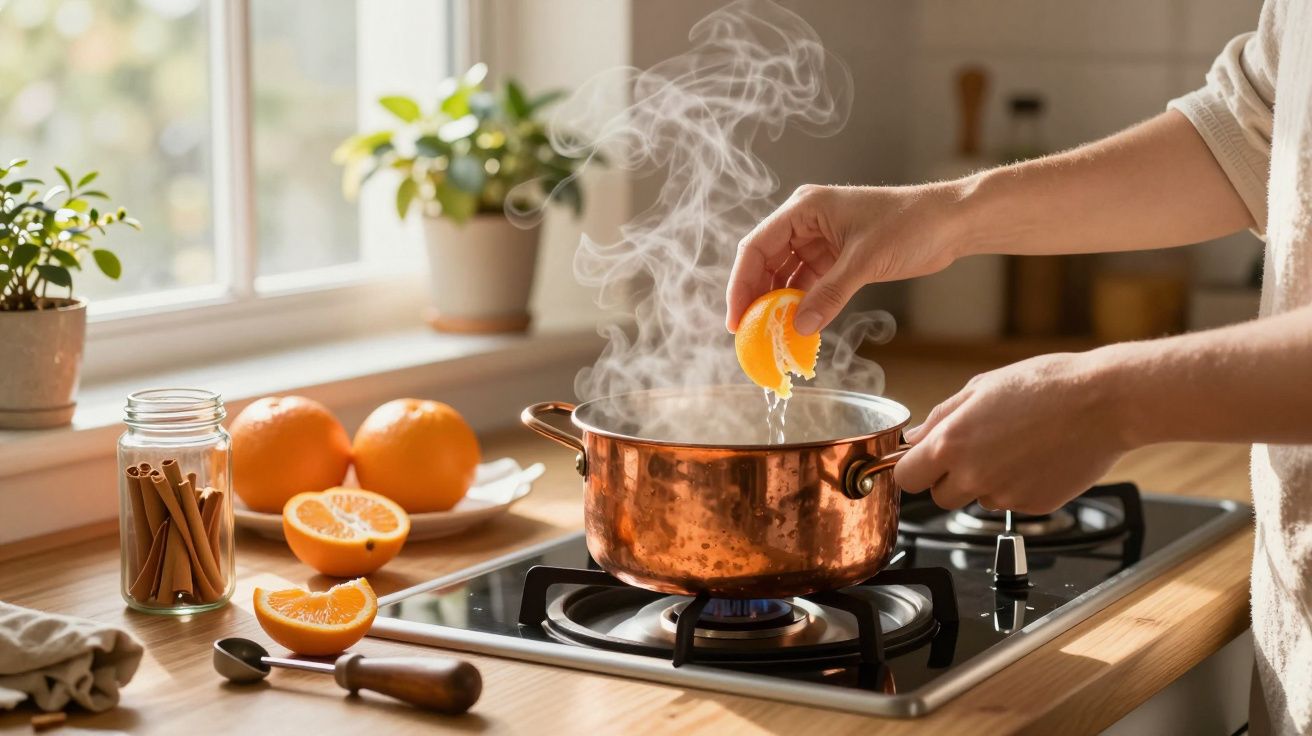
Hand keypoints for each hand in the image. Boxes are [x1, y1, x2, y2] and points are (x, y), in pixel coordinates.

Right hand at [726, 183, 963, 334]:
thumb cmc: (910, 225)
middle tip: (748, 335)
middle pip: (765, 262)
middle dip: (755, 298)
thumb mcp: (866, 261)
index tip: (736, 319)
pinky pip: (806, 283)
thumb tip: (799, 328)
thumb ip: (830, 294)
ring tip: (770, 335)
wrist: (951, 223)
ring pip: (784, 275)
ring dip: (776, 304)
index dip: (741, 284)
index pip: (756, 247)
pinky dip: (799, 304)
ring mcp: (819, 239)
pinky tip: (795, 326)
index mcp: (804, 208)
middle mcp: (805, 221)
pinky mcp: (835, 256)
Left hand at [893, 351, 1131, 513]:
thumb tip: (916, 438)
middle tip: (976, 450)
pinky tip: (1038, 458)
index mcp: (951, 443)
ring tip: (1016, 447)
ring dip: (986, 482)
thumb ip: (942, 417)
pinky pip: (1013, 502)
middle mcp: (973, 475)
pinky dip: (1019, 486)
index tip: (923, 462)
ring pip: (978, 500)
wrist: (1104, 402)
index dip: (914, 469)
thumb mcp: (982, 388)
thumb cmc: (1046, 386)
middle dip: (949, 479)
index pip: (906, 478)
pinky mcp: (1034, 506)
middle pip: (939, 497)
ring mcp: (1004, 495)